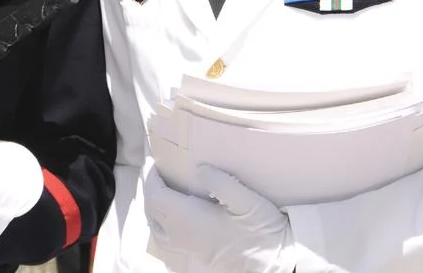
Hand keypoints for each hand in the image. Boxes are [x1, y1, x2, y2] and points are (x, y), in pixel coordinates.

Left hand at [147, 166, 293, 272]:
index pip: (155, 196)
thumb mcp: (247, 202)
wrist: (273, 263)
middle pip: (151, 209)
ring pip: (156, 226)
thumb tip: (200, 168)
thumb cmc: (262, 232)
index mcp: (189, 220)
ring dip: (152, 205)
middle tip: (154, 169)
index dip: (149, 177)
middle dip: (149, 187)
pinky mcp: (194, 253)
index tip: (153, 160)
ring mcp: (187, 247)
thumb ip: (222, 182)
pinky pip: (165, 237)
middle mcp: (182, 235)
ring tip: (160, 188)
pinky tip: (172, 213)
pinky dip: (160, 221)